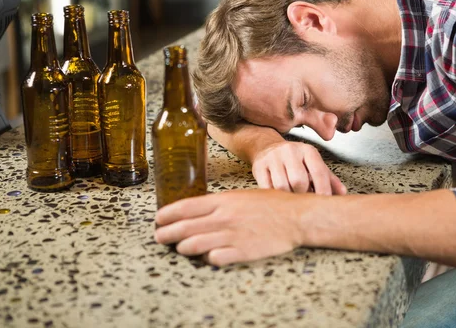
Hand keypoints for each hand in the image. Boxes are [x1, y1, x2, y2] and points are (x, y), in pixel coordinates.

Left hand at [154, 189, 315, 265]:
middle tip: (159, 237)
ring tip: (181, 247)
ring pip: (195, 245)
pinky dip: (207, 258)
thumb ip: (221, 203)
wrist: (297, 217)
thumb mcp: (243, 195)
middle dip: (166, 234)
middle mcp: (224, 218)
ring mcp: (232, 236)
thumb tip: (200, 209)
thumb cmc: (272, 204)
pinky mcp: (242, 252)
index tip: (158, 219)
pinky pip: (215, 258)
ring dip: (183, 247)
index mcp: (223, 201)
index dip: (167, 214)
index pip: (185, 207)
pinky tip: (207, 257)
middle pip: (185, 227)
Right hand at [251, 141, 346, 194]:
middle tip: (303, 201)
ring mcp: (273, 158)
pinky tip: (278, 196)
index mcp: (308, 151)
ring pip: (282, 186)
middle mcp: (290, 151)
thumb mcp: (313, 164)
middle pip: (299, 181)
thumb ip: (328, 178)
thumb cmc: (295, 160)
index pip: (319, 172)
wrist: (267, 147)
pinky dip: (274, 196)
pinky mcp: (259, 166)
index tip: (324, 203)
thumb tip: (342, 194)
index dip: (323, 191)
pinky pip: (267, 188)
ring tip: (291, 197)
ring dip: (288, 197)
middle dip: (303, 195)